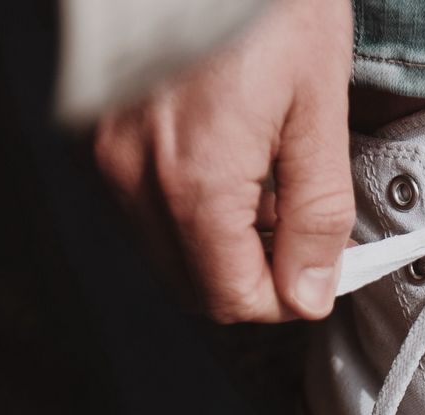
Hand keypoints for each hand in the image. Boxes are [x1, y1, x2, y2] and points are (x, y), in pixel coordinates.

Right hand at [95, 0, 352, 322]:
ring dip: (225, 244)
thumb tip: (311, 288)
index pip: (234, 298)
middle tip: (305, 236)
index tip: (324, 273)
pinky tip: (229, 164)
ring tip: (270, 188)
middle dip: (257, 276)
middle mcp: (136, 173)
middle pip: (196, 287)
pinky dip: (192, 208)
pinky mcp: (99, 133)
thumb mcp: (318, 106)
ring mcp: (108, 154)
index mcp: (195, 177)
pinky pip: (146, 206)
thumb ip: (318, 212)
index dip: (289, 298)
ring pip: (170, 252)